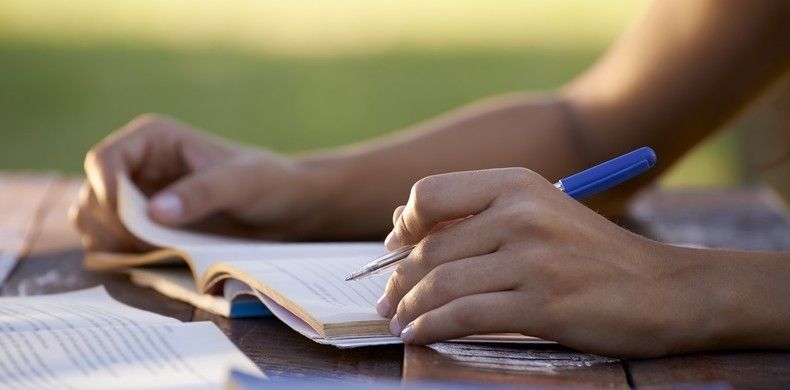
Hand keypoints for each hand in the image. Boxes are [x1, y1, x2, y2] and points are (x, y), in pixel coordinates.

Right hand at [70, 114, 324, 250]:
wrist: (284, 208)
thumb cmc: (267, 183)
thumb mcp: (241, 184)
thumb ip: (201, 194)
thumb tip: (155, 212)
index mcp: (153, 140)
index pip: (104, 161)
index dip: (105, 191)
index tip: (130, 221)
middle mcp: (137, 166)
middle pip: (93, 196)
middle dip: (109, 225)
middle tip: (145, 246)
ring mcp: (137, 198)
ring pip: (94, 222)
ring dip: (111, 243)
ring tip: (150, 253)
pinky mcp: (144, 226)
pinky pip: (112, 243)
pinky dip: (121, 255)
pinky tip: (151, 260)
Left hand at [377, 168, 702, 357]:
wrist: (664, 289)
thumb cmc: (591, 254)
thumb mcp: (539, 213)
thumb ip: (477, 215)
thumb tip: (401, 228)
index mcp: (516, 184)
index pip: (430, 194)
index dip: (404, 224)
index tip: (395, 249)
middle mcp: (521, 213)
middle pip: (430, 248)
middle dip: (399, 280)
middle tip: (387, 300)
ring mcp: (533, 259)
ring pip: (442, 284)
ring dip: (410, 308)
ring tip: (398, 321)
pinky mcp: (543, 304)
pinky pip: (465, 317)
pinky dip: (432, 328)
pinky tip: (419, 335)